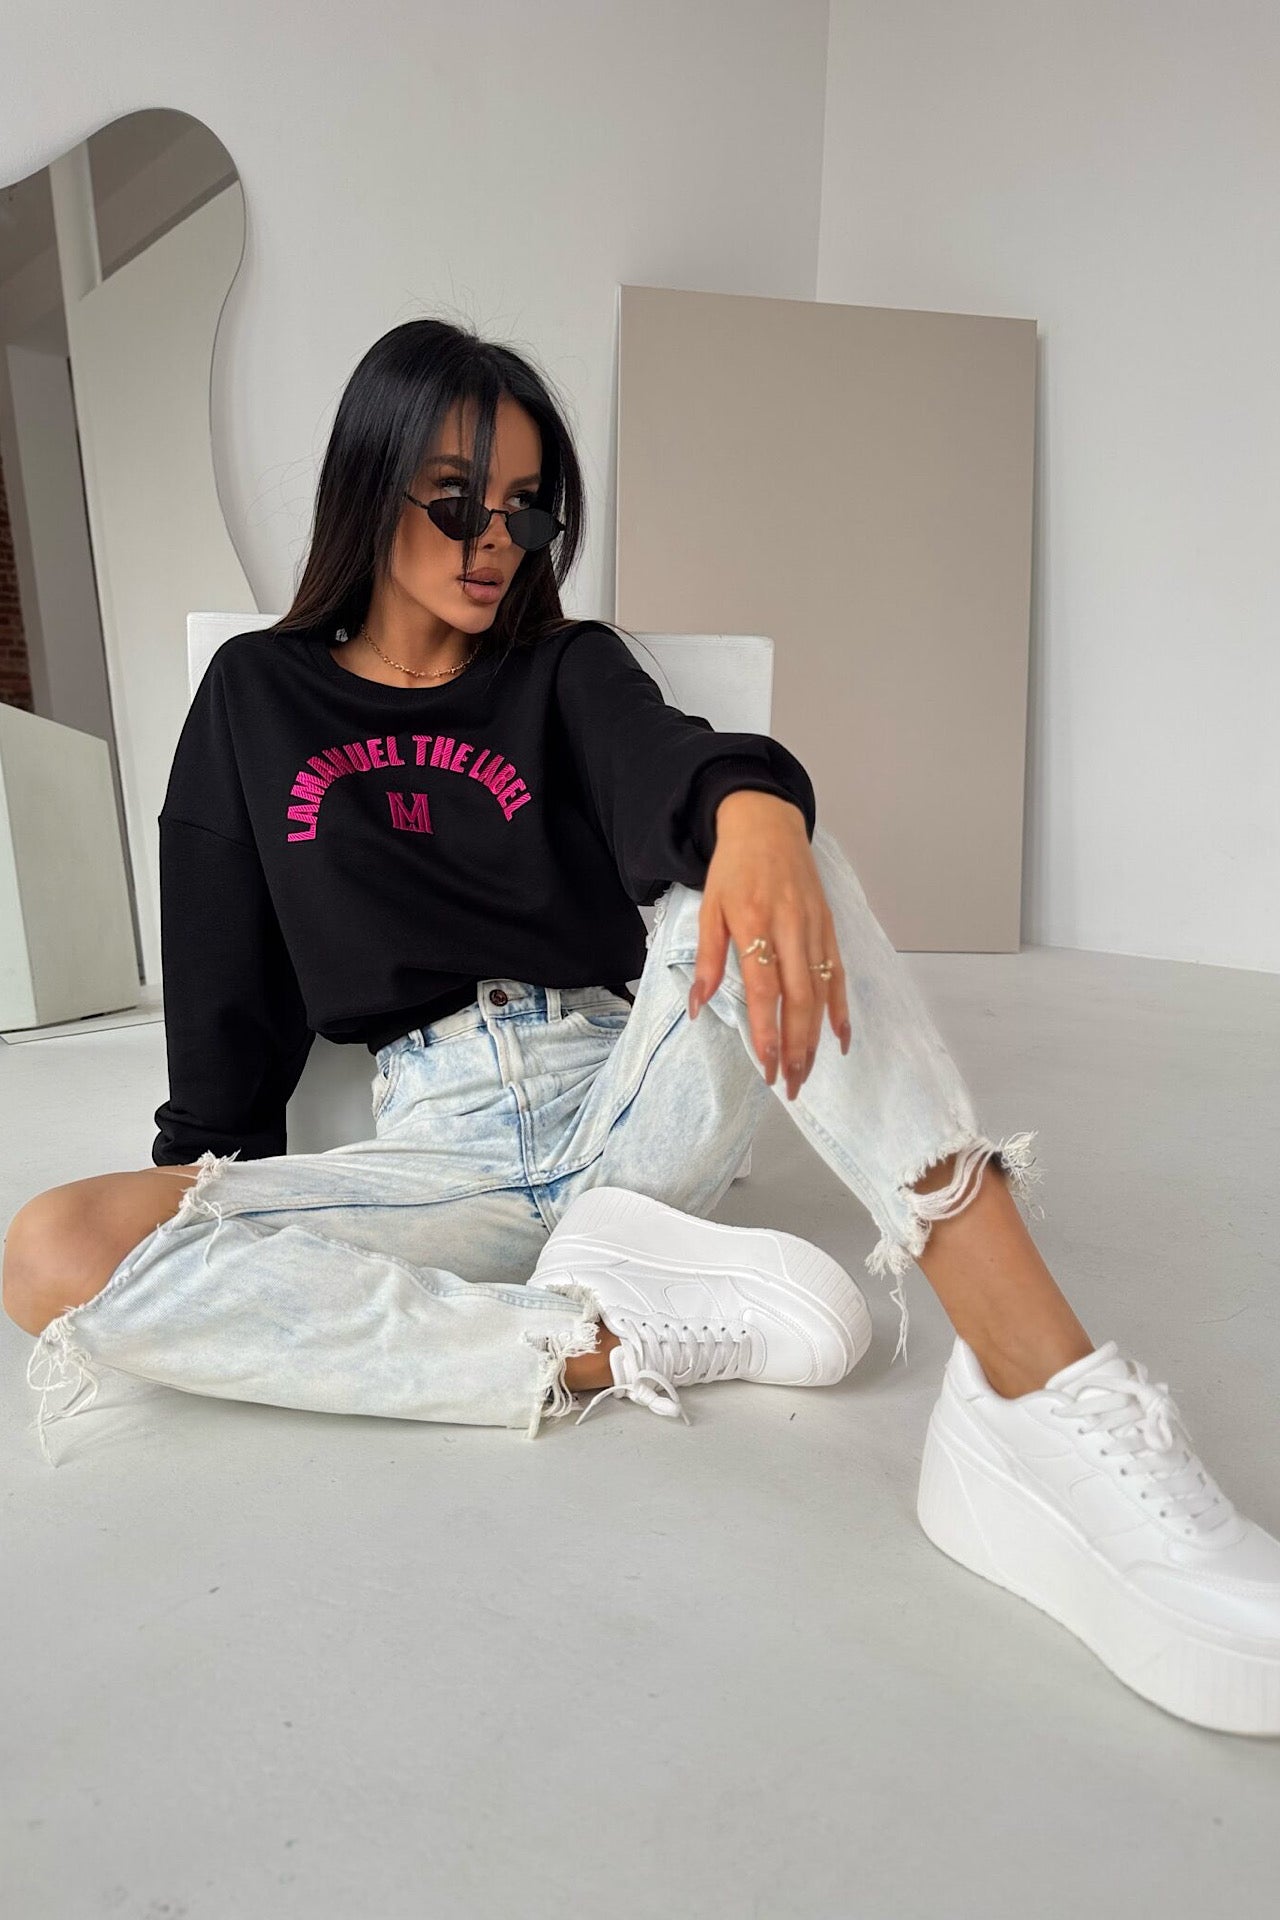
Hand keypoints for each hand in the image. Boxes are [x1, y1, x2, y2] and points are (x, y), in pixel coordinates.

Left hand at [687, 791, 850, 1099]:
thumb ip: (708, 958)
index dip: (767, 1029)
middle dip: (796, 1045)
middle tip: (790, 1083)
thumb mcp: (709, 907)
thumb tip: (698, 1006)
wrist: (766, 823)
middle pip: (799, 997)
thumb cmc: (733, 868)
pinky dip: (842, 1008)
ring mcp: (814, 928)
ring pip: (821, 991)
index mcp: (756, 922)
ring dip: (816, 1037)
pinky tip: (840, 1039)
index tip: (767, 1065)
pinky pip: (839, 974)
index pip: (765, 987)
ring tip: (807, 1072)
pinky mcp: (828, 927)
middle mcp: (790, 927)